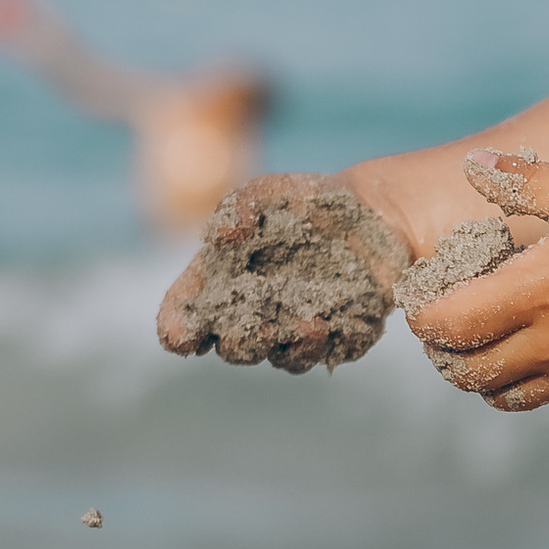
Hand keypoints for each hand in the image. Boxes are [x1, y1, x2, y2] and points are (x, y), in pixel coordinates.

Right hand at [155, 173, 410, 370]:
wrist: (370, 211)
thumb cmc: (303, 201)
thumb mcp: (267, 192)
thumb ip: (238, 205)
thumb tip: (223, 235)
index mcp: (223, 286)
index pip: (187, 318)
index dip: (178, 330)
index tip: (178, 333)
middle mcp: (256, 317)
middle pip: (235, 347)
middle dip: (239, 342)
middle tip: (245, 332)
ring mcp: (298, 332)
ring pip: (286, 356)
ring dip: (292, 346)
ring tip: (310, 323)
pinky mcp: (342, 337)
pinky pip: (337, 350)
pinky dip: (340, 340)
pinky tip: (346, 322)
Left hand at [405, 151, 548, 409]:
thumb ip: (523, 180)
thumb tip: (473, 165)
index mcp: (533, 291)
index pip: (450, 323)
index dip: (422, 317)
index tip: (422, 299)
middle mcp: (545, 341)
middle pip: (463, 368)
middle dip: (440, 350)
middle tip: (441, 325)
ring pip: (495, 392)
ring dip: (473, 373)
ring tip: (473, 344)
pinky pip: (533, 398)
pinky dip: (511, 385)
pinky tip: (518, 354)